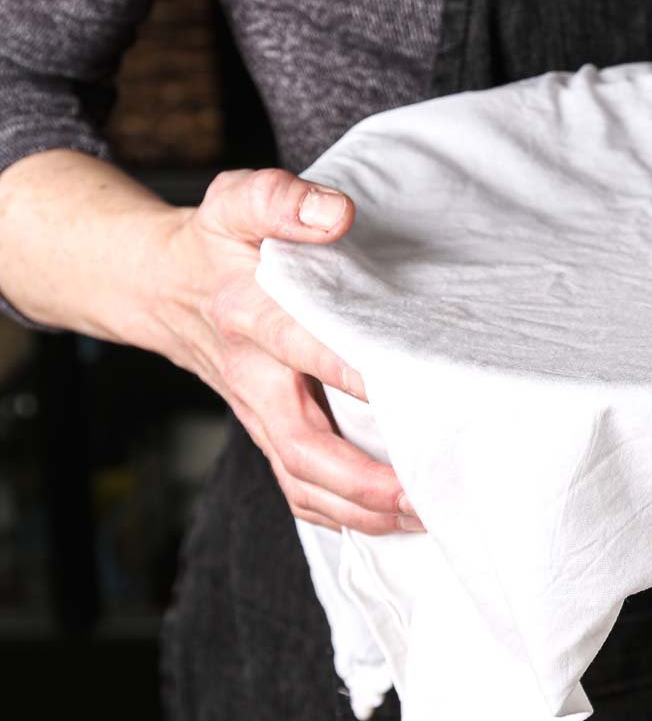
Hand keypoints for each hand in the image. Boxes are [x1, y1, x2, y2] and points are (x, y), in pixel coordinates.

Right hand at [151, 167, 425, 536]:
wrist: (158, 286)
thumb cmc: (214, 242)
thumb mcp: (237, 201)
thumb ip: (282, 200)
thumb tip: (336, 214)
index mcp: (247, 313)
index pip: (302, 346)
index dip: (352, 371)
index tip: (408, 386)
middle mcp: (251, 374)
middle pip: (300, 445)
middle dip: (362, 479)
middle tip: (423, 491)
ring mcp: (256, 412)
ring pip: (300, 480)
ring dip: (360, 510)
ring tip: (423, 515)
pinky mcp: (264, 431)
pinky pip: (297, 487)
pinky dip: (340, 514)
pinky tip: (390, 519)